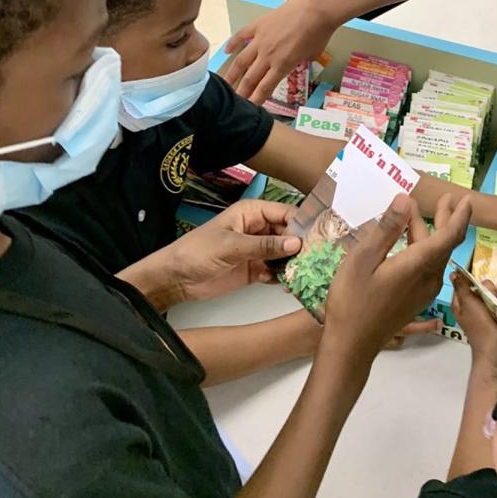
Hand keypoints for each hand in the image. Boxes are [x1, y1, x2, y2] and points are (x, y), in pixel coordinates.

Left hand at [122, 201, 301, 308]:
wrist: (176, 279)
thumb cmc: (196, 252)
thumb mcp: (231, 246)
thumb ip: (264, 245)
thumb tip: (296, 242)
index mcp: (252, 213)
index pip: (286, 213)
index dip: (303, 224)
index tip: (319, 237)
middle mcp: (259, 229)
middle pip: (290, 234)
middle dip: (303, 246)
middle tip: (318, 260)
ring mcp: (259, 250)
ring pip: (286, 254)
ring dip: (295, 263)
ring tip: (306, 275)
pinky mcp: (256, 270)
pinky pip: (277, 271)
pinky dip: (284, 277)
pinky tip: (289, 284)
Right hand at [223, 0, 333, 104]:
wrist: (317, 10)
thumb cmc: (320, 34)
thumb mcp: (312, 55)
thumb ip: (300, 62)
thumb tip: (295, 62)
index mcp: (282, 66)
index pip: (264, 88)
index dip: (255, 99)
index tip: (248, 108)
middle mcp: (268, 56)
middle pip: (250, 78)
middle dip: (241, 92)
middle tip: (234, 101)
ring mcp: (261, 40)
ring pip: (241, 61)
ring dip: (232, 74)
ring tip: (224, 83)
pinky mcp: (258, 25)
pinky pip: (241, 35)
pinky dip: (232, 43)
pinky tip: (226, 51)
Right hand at [321, 193, 470, 362]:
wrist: (352, 343)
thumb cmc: (353, 298)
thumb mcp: (364, 257)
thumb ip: (387, 228)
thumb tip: (405, 199)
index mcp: (419, 264)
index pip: (450, 235)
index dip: (460, 215)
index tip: (467, 199)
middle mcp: (430, 277)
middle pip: (445, 244)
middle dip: (447, 219)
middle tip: (446, 198)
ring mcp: (425, 290)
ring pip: (435, 255)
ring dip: (430, 233)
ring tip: (417, 213)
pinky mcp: (417, 298)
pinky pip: (428, 267)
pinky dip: (423, 248)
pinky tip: (409, 241)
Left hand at [451, 272, 496, 372]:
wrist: (496, 347)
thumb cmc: (479, 324)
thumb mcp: (468, 303)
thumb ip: (462, 286)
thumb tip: (453, 272)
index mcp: (462, 302)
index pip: (466, 283)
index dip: (473, 283)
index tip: (478, 287)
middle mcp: (475, 305)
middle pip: (485, 287)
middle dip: (491, 292)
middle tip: (490, 300)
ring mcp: (489, 310)